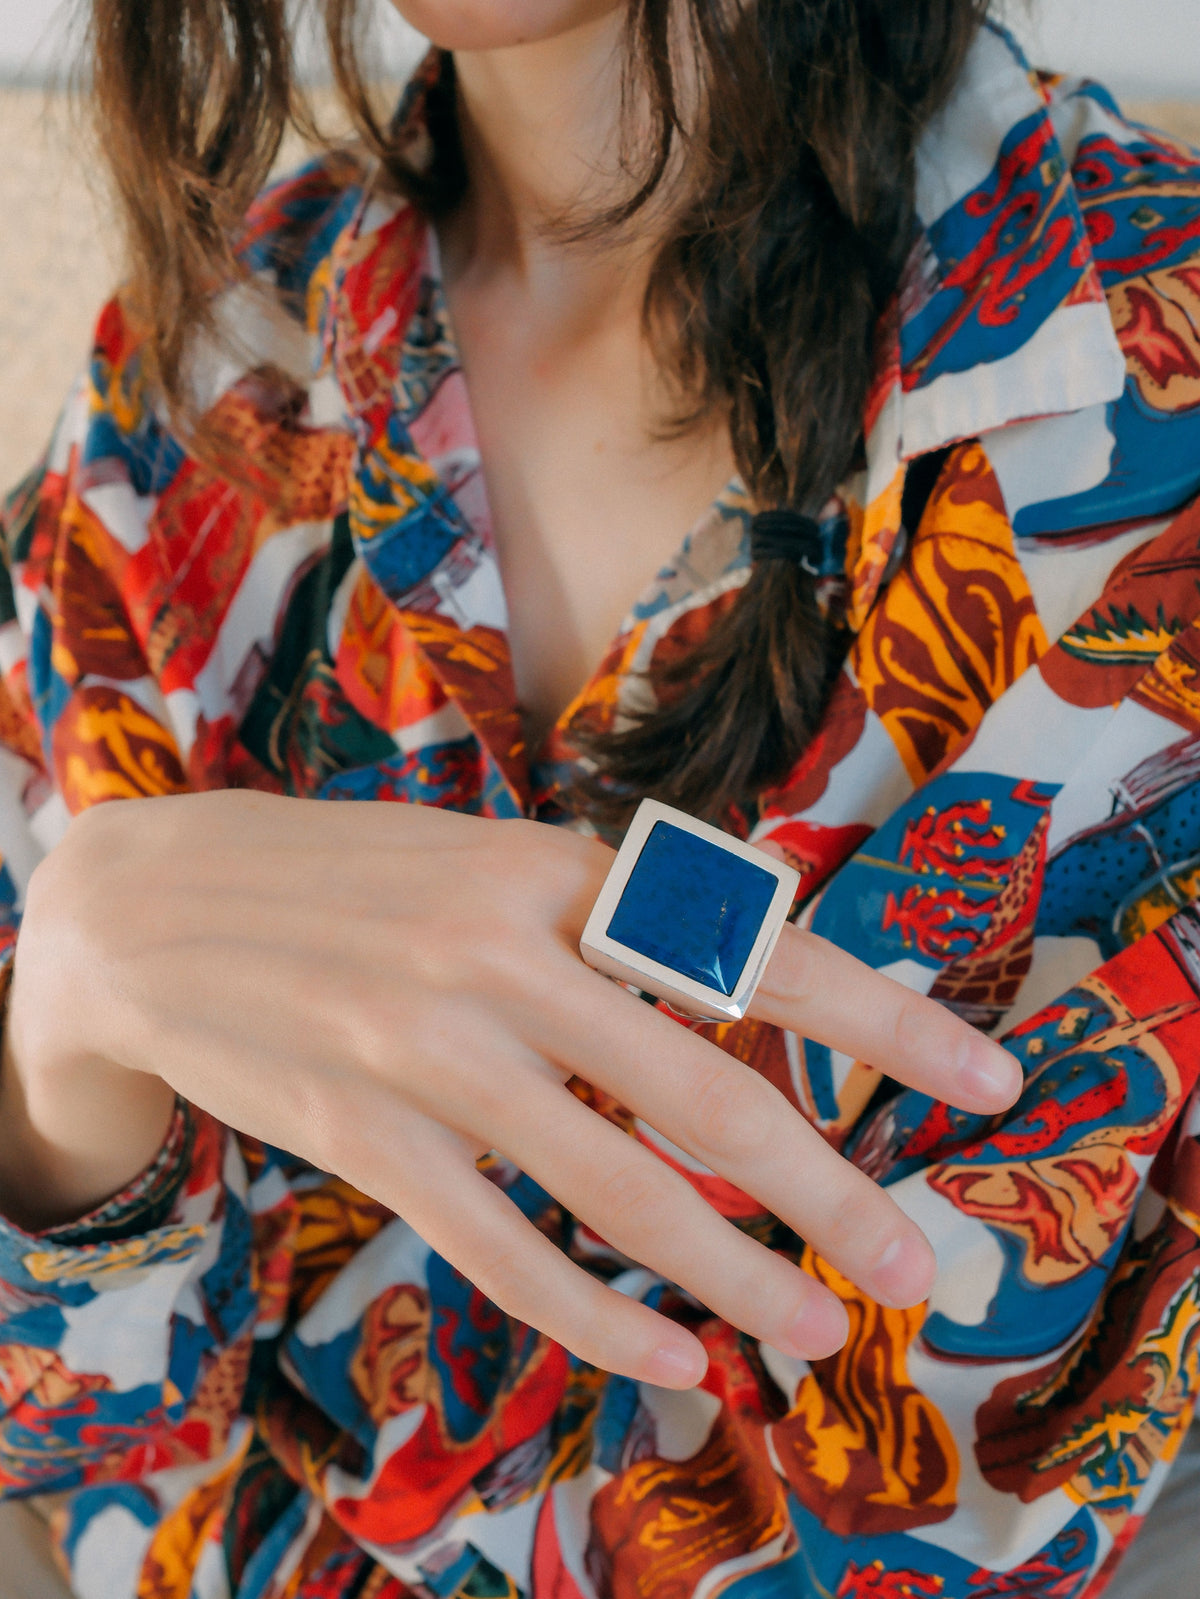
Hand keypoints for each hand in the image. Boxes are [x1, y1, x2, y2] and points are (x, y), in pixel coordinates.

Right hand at [10, 790, 1020, 1386]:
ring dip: (730, 1273)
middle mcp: (502, 954)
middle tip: (915, 1267)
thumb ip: (611, 906)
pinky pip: (501, 1250)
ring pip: (613, 1187)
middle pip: (704, 1090)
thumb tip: (753, 932)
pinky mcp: (363, 1135)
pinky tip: (666, 1354)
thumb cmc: (348, 879)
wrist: (151, 908)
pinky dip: (593, 1314)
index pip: (747, 945)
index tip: (987, 1082)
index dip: (882, 1016)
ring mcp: (427, 1050)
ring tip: (813, 1330)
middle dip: (828, 1189)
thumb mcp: (488, 855)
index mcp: (552, 867)